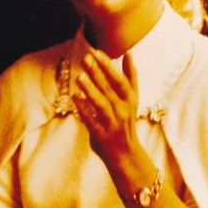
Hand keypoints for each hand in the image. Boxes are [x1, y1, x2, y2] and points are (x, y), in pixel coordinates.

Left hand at [72, 50, 141, 168]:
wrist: (126, 154)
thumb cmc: (126, 122)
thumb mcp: (132, 100)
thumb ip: (130, 77)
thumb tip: (128, 53)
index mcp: (130, 100)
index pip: (120, 80)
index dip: (109, 66)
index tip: (98, 52)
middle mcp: (124, 111)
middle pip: (110, 89)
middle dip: (98, 73)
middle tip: (86, 58)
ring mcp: (113, 124)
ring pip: (102, 104)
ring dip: (91, 90)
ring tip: (80, 77)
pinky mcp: (102, 135)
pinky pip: (92, 120)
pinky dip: (84, 109)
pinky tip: (75, 97)